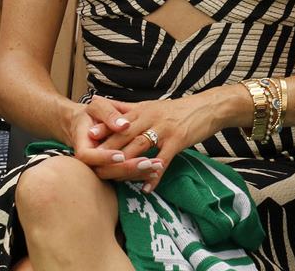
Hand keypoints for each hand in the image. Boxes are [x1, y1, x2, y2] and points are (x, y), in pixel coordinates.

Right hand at [66, 97, 162, 186]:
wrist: (87, 123)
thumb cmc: (92, 113)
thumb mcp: (97, 107)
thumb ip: (109, 115)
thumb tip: (124, 125)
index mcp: (83, 145)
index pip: (89, 156)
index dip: (104, 157)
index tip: (121, 155)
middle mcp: (90, 161)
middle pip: (104, 171)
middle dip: (126, 168)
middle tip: (147, 163)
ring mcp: (101, 167)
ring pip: (117, 176)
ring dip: (137, 173)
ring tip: (157, 167)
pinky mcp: (112, 169)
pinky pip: (125, 174)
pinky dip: (140, 173)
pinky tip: (157, 170)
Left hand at [90, 89, 235, 192]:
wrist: (209, 107)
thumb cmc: (179, 109)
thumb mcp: (152, 105)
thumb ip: (129, 110)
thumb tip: (106, 109)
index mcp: (142, 110)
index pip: (117, 122)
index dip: (101, 132)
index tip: (86, 142)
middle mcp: (150, 118)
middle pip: (124, 136)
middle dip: (107, 151)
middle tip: (93, 166)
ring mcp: (164, 130)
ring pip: (140, 148)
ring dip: (126, 164)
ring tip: (114, 178)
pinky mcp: (178, 140)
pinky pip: (163, 160)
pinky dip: (154, 175)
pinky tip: (147, 188)